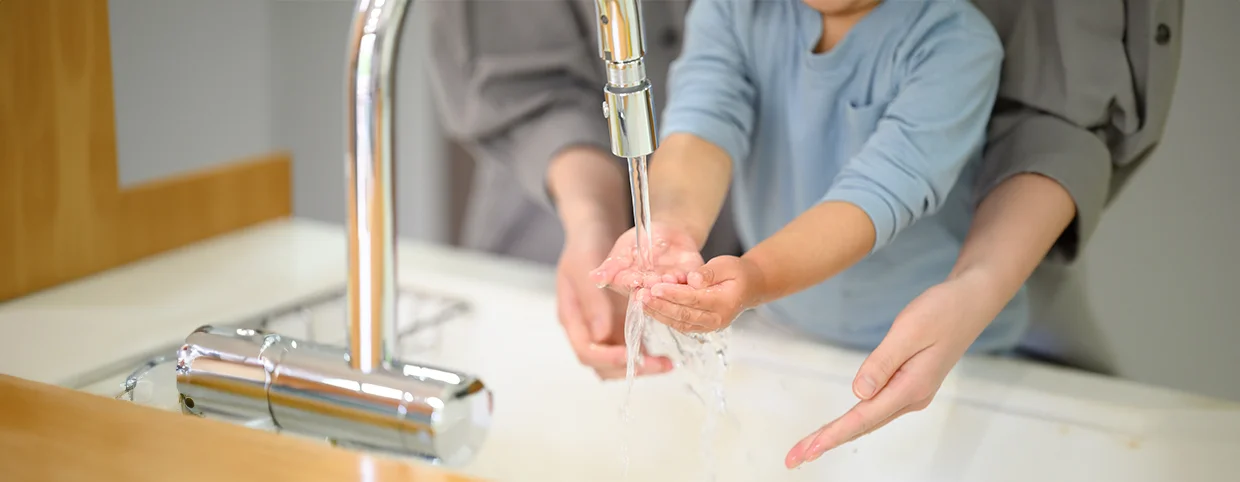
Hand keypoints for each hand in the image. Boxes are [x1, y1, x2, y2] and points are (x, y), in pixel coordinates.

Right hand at [557, 226, 673, 379]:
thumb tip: (601, 334)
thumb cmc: (584, 245)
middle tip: (660, 366)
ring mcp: (604, 326)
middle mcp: (588, 327)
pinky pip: (634, 344)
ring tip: (667, 363)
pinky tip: (667, 351)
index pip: (586, 351)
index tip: (633, 358)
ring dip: (643, 364)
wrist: (593, 229)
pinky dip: (648, 352)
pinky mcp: (620, 320)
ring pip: (621, 359)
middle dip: (632, 368)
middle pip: (604, 364)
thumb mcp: (583, 265)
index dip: (609, 359)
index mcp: (573, 317)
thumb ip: (593, 299)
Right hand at [590, 222, 703, 294]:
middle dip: (652, 286)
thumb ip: (612, 265)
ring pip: (671, 290)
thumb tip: (594, 278)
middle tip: (652, 280)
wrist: (669, 231)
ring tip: (669, 277)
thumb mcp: (624, 248)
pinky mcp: (691, 281)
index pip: (629, 286)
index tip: (632, 279)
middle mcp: (652, 291)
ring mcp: (672, 287)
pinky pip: (691, 284)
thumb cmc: (642, 241)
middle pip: (651, 291)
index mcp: (632, 285)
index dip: (631, 283)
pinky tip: (686, 275)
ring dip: (670, 285)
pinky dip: (689, 281)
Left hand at [636, 255, 765, 333]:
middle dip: (660, 306)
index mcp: (724, 303)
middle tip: (641, 296)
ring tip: (641, 301)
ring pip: (679, 322)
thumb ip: (709, 272)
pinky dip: (664, 315)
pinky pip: (680, 323)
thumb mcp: (727, 265)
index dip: (672, 294)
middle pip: (683, 315)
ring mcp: (709, 326)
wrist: (749, 287)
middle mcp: (717, 319)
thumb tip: (693, 280)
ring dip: (658, 312)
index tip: (655, 287)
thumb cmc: (738, 273)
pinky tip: (650, 306)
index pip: (694, 299)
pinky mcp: (701, 327)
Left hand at [785, 274, 995, 467]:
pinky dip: (855, 420)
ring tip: (809, 446)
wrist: (972, 302)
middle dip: (827, 441)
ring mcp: (913, 393)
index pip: (863, 417)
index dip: (832, 434)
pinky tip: (840, 427)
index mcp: (911, 387)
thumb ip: (882, 362)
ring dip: (839, 433)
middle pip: (862, 425)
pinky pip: (877, 408)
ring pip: (869, 419)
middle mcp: (912, 396)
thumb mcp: (909, 330)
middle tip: (794, 457)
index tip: (808, 449)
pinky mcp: (910, 384)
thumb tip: (859, 392)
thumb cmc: (942, 311)